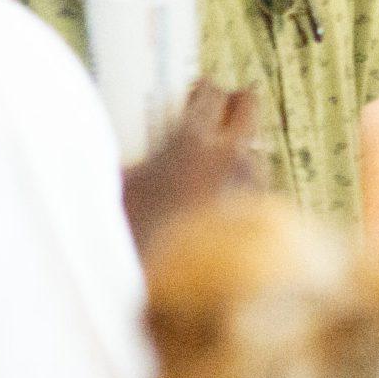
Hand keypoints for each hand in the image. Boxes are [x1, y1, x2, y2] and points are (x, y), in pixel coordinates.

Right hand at [121, 81, 256, 253]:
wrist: (182, 289)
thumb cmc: (140, 239)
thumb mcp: (118, 193)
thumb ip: (128, 164)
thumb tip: (116, 150)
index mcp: (192, 143)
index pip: (209, 94)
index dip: (203, 88)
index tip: (197, 90)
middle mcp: (230, 157)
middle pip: (248, 106)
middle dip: (236, 101)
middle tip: (223, 104)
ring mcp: (251, 184)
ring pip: (255, 147)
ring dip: (240, 146)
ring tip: (219, 158)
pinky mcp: (263, 212)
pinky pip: (256, 184)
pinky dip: (244, 182)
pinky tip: (227, 196)